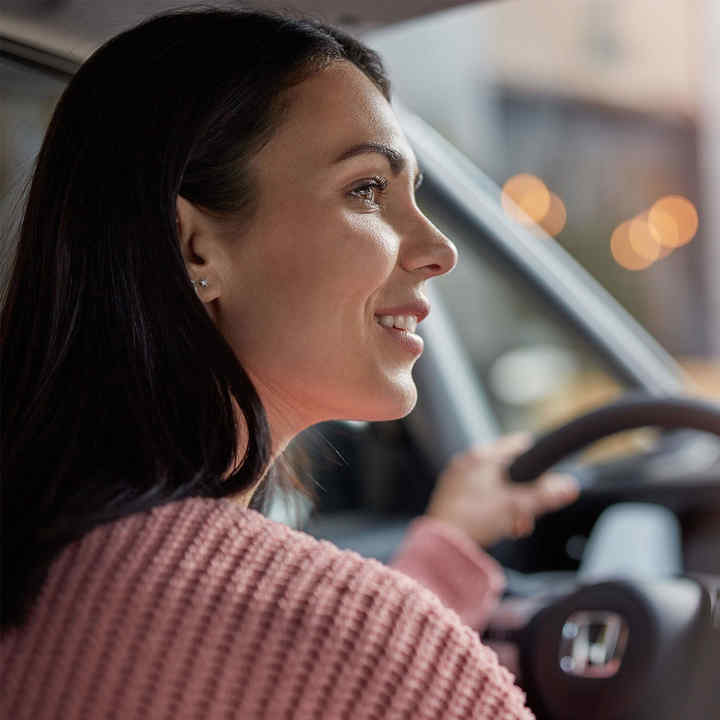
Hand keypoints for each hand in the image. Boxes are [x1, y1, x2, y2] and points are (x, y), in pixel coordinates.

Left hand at [425, 433, 579, 546]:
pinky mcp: (451, 496)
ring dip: (510, 504)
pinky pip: (481, 495)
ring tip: (515, 525)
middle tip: (529, 514)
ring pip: (495, 485)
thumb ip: (544, 495)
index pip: (519, 446)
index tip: (547, 474)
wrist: (442, 543)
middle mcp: (467, 461)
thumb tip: (569, 486)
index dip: (537, 459)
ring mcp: (457, 478)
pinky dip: (494, 508)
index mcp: (482, 456)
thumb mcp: (516, 506)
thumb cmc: (474, 520)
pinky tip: (499, 526)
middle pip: (508, 469)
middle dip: (524, 493)